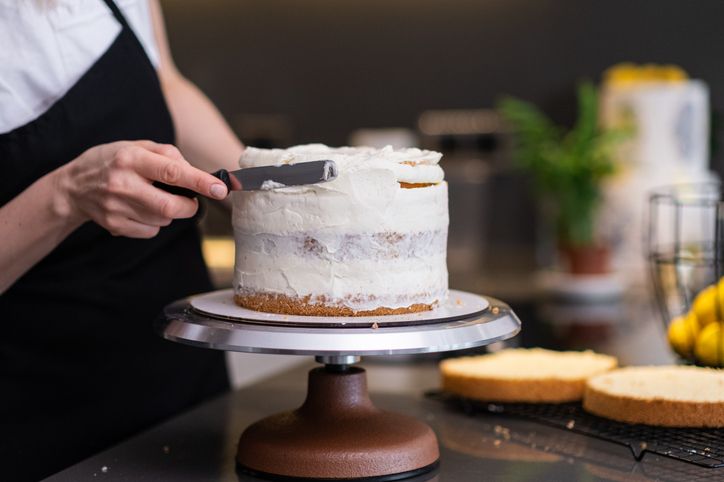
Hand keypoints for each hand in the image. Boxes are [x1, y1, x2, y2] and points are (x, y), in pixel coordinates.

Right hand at [54, 140, 227, 237]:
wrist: (73, 186)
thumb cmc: (112, 161)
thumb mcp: (136, 146)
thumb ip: (167, 155)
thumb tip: (195, 173)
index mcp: (131, 159)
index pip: (172, 172)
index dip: (200, 182)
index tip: (220, 189)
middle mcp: (122, 184)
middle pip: (170, 207)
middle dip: (189, 206)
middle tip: (190, 200)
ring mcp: (117, 208)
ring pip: (163, 220)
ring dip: (169, 213)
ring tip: (152, 198)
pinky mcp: (115, 225)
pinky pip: (151, 231)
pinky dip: (155, 223)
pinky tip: (140, 209)